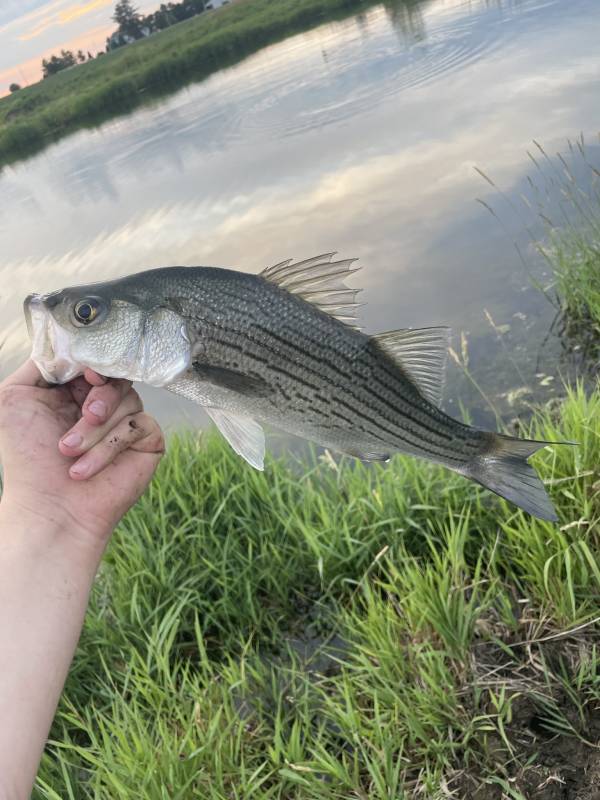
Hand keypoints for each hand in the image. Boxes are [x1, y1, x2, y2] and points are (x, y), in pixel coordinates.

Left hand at [0, 361, 163, 545]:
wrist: (50, 509)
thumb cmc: (28, 460)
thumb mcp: (14, 398)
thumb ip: (38, 364)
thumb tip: (65, 344)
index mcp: (73, 391)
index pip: (93, 361)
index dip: (93, 362)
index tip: (87, 373)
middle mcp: (102, 404)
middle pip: (115, 375)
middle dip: (98, 397)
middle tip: (83, 416)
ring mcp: (127, 423)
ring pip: (128, 400)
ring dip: (94, 431)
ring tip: (70, 453)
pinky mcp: (147, 442)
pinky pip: (139, 425)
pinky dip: (109, 447)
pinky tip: (86, 469)